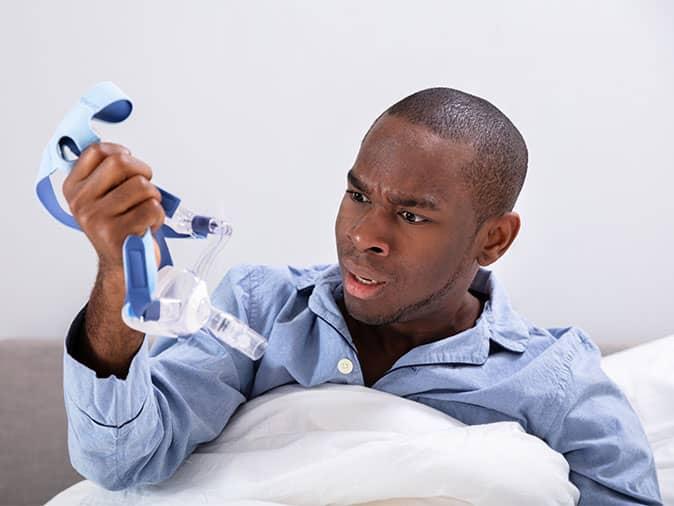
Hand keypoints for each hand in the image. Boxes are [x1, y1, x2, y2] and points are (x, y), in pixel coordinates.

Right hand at [62, 142, 163, 270]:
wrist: (122, 266)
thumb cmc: (119, 227)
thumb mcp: (102, 199)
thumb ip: (106, 174)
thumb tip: (121, 152)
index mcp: (74, 188)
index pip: (98, 151)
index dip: (122, 153)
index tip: (130, 166)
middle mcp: (81, 203)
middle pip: (121, 162)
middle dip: (143, 172)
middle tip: (145, 188)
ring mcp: (98, 219)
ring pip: (142, 186)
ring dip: (153, 198)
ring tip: (145, 211)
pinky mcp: (118, 234)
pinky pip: (152, 209)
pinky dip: (159, 216)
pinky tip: (148, 226)